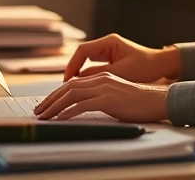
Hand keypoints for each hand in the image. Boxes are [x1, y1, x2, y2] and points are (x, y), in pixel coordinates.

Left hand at [33, 73, 168, 122]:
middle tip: (39, 110)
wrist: (156, 101)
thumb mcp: (115, 96)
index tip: (46, 104)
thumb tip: (82, 106)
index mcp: (102, 77)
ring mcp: (104, 88)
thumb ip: (100, 96)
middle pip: (68, 87)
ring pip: (71, 95)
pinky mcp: (107, 99)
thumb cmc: (138, 102)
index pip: (73, 83)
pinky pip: (82, 105)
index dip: (56, 94)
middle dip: (50, 99)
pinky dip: (68, 112)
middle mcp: (101, 79)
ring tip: (44, 116)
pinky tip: (60, 118)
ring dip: (54, 106)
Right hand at [63, 33, 180, 82]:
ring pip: (87, 64)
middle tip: (65, 86)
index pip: (82, 51)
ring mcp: (109, 53)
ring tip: (71, 90)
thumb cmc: (146, 67)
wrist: (162, 68)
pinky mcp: (112, 62)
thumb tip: (78, 81)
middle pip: (82, 56)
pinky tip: (84, 89)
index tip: (67, 80)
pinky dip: (88, 78)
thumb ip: (99, 75)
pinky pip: (94, 69)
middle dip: (72, 71)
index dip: (72, 65)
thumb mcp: (121, 72)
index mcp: (109, 42)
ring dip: (80, 75)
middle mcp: (107, 45)